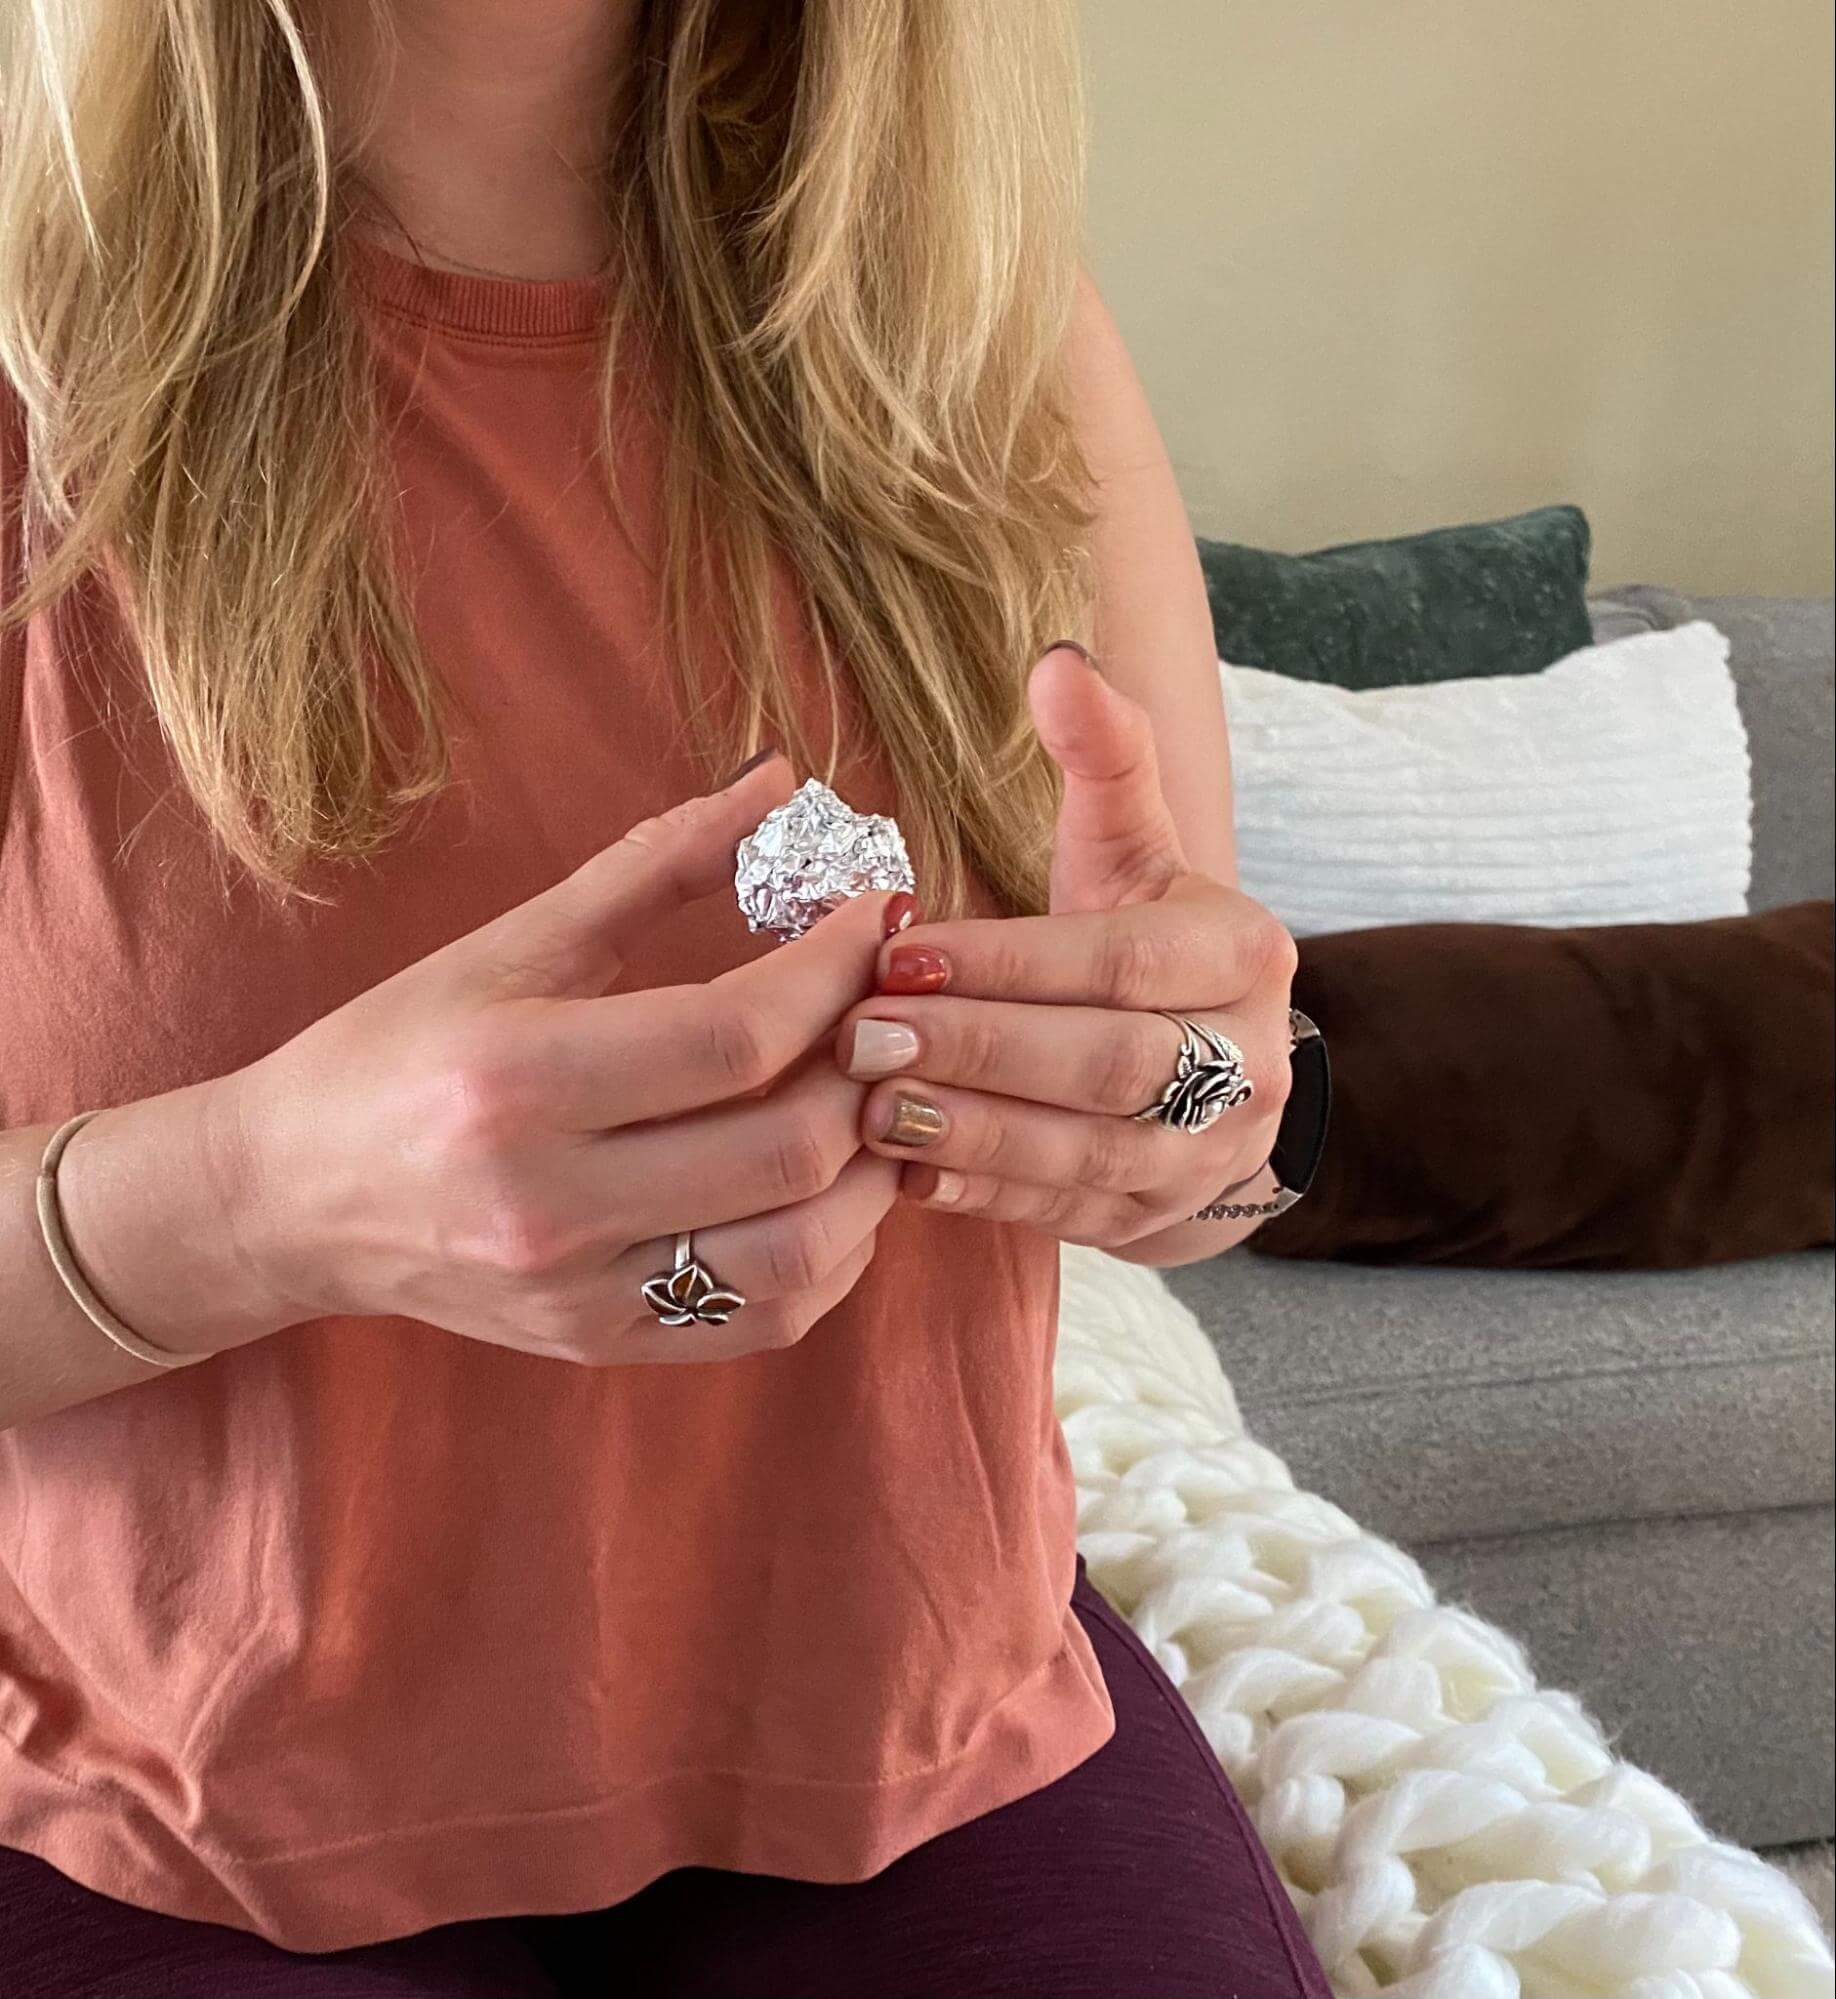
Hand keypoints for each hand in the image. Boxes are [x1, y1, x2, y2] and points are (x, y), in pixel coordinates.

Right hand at [211, 756, 904, 1363]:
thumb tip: (782, 780)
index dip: (835, 970)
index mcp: (517, 1080)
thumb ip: (655, 864)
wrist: (288, 1201)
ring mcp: (583, 1292)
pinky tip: (829, 1180)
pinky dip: (837, 1248)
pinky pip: (775, 1315)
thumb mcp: (511, 945)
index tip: (875, 917)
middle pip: (789, 1146)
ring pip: (805, 1250)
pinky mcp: (604, 1343)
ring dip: (874, 1164)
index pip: (736, 1035)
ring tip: (872, 1092)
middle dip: (871, 1064)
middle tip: (887, 1006)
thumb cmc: (396, 1053)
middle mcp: (551, 1202)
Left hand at [833, 647, 1296, 1248]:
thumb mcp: (1132, 846)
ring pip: (1088, 1154)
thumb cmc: (1140, 937)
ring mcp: (1208, 1156)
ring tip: (864, 1107)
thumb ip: (1101, 756)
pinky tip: (899, 1174)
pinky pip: (1065, 1216)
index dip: (1010, 962)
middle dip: (979, 1051)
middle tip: (860, 1037)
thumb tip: (1055, 663)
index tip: (899, 950)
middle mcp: (1246, 1062)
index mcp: (1244, 955)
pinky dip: (981, 1195)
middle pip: (1110, 1065)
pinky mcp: (1157, 1221)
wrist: (1209, 1071)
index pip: (1122, 960)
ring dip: (970, 1132)